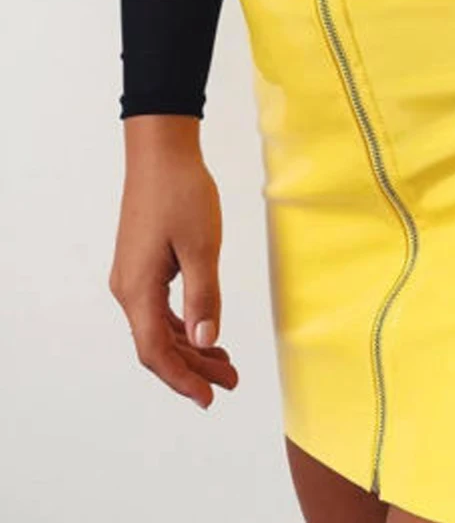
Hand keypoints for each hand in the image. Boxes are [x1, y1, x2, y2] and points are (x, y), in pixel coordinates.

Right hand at [108, 116, 237, 408]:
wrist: (162, 153)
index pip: (155, 351)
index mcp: (138, 289)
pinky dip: (184, 326)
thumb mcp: (202, 246)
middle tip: (231, 381)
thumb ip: (204, 297)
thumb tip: (205, 342)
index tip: (210, 397)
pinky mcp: (143, 265)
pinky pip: (160, 309)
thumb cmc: (182, 193)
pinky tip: (206, 332)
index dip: (182, 379)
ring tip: (226, 363)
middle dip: (193, 368)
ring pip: (159, 328)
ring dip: (190, 348)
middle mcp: (128, 288)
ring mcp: (133, 277)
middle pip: (157, 345)